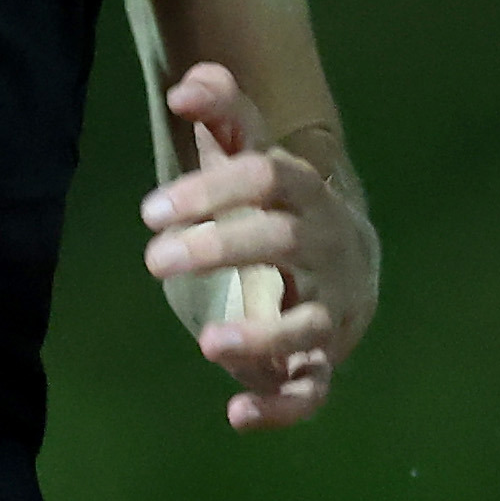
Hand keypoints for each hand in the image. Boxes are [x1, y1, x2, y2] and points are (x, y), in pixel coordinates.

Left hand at [141, 64, 375, 430]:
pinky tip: (237, 416)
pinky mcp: (321, 361)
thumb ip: (223, 117)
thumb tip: (186, 84)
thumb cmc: (281, 205)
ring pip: (309, 325)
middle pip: (284, 242)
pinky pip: (312, 390)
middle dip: (221, 246)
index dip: (212, 190)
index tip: (150, 210)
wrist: (350, 262)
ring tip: (208, 343)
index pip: (269, 177)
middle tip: (154, 258)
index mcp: (307, 195)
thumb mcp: (253, 157)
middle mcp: (327, 250)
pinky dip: (280, 407)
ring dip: (262, 334)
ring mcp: (330, 310)